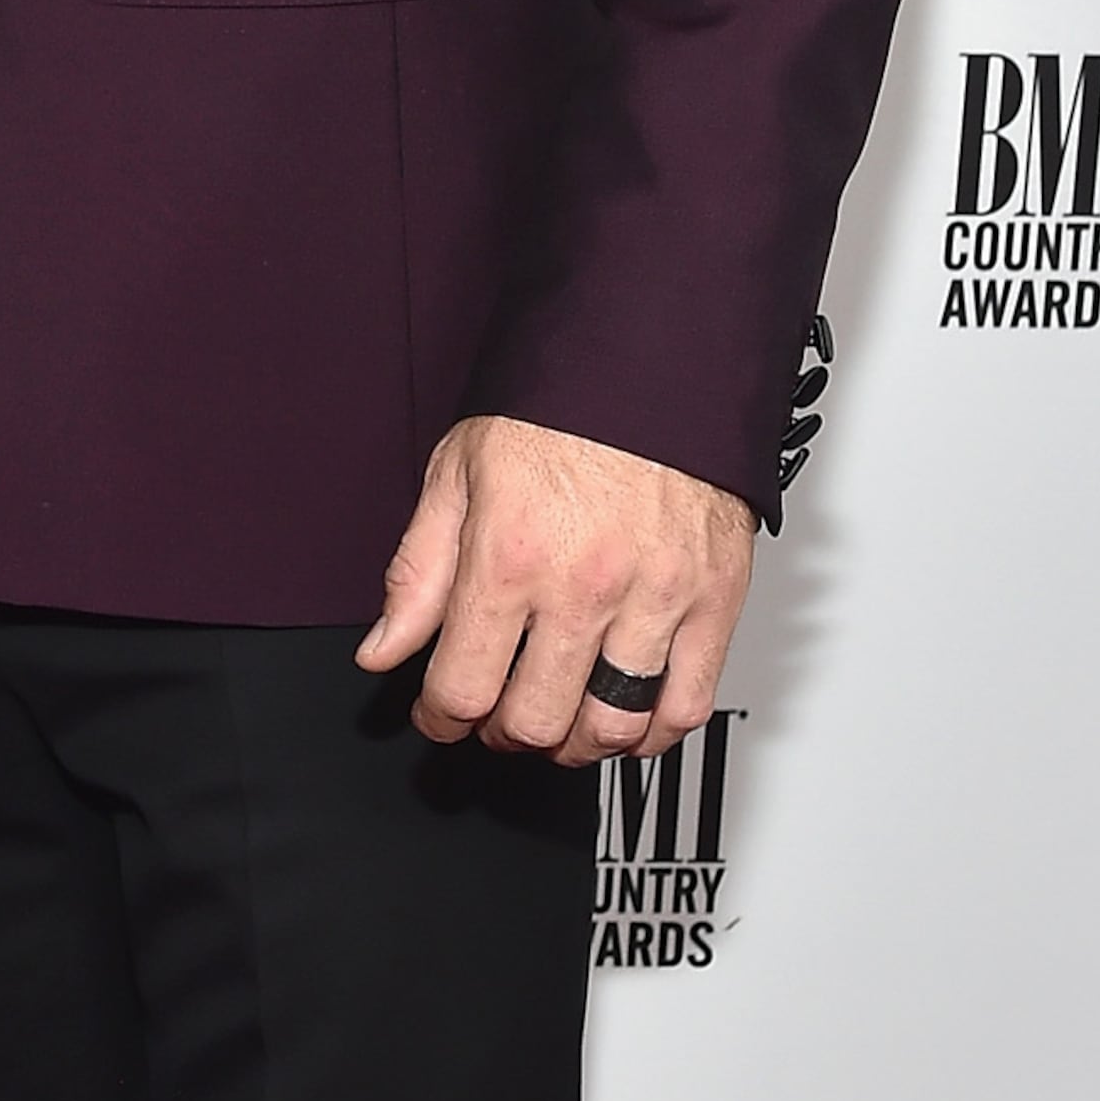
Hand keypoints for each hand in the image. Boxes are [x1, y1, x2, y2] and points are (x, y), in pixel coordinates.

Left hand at [360, 412, 754, 762]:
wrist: (655, 356)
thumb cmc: (558, 407)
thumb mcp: (458, 474)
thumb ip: (418, 574)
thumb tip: (382, 651)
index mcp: (509, 557)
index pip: (462, 690)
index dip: (440, 718)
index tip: (440, 713)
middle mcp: (584, 586)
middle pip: (533, 722)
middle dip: (501, 733)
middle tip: (496, 714)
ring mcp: (657, 598)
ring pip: (610, 728)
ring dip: (572, 744)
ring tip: (558, 721)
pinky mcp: (717, 599)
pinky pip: (686, 706)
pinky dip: (651, 735)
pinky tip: (625, 722)